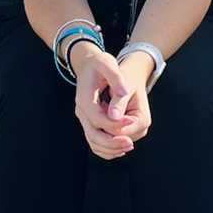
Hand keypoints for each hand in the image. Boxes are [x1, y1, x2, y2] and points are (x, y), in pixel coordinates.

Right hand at [70, 43, 151, 159]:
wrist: (89, 64)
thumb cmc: (99, 63)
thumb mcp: (107, 63)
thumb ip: (116, 78)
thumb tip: (123, 93)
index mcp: (84, 98)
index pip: (99, 119)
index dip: (116, 123)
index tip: (131, 120)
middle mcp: (81, 111)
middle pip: (94, 135)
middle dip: (113, 142)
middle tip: (131, 144)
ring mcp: (84, 118)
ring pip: (94, 142)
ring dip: (111, 148)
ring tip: (128, 146)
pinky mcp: (89, 122)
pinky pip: (95, 141)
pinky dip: (107, 148)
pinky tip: (121, 147)